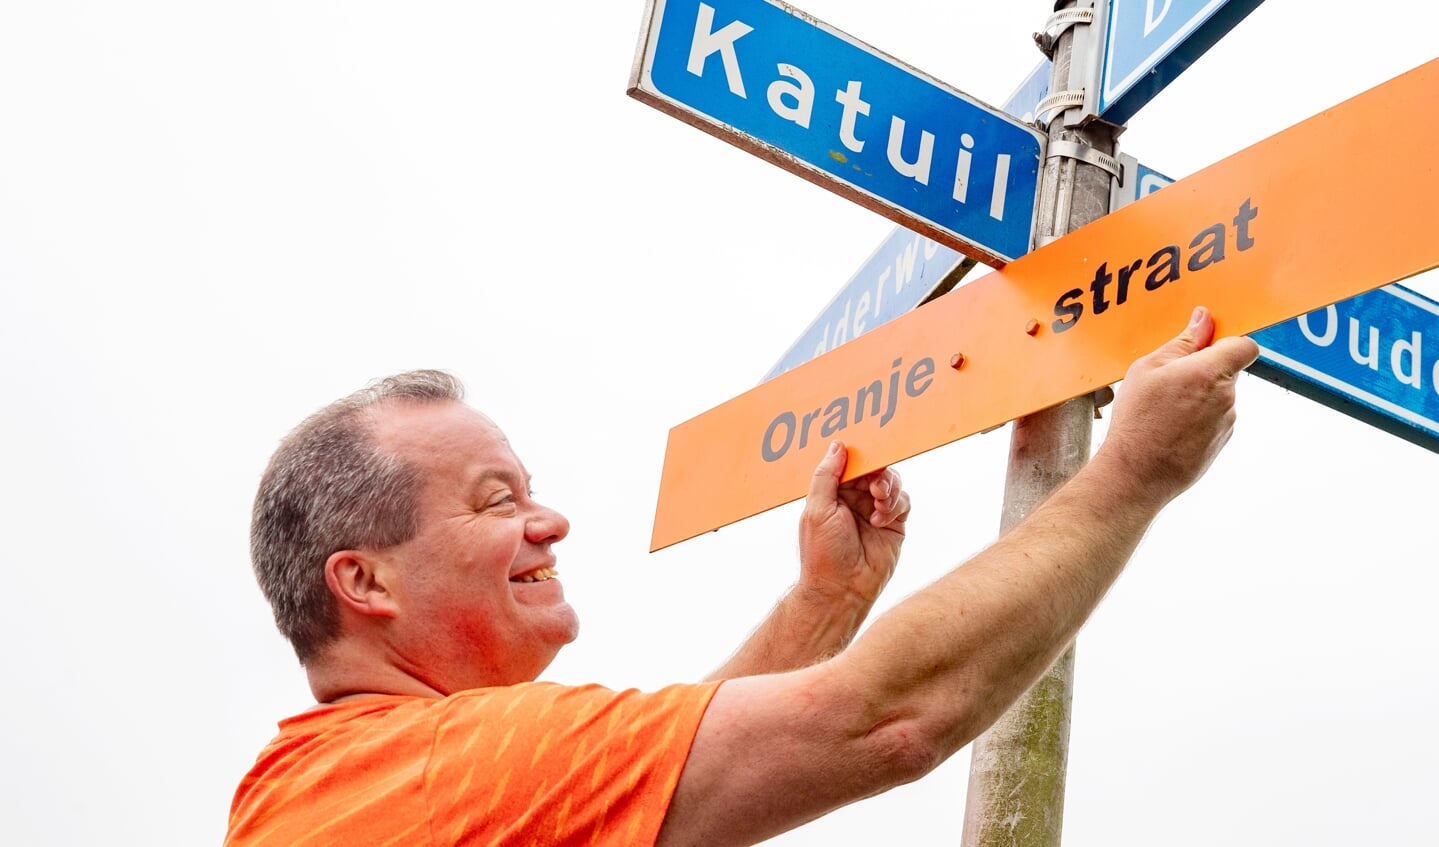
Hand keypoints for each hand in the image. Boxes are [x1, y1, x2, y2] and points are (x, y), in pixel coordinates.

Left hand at [797, 440, 909, 611]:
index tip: (869, 451)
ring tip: (879, 503)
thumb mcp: (817, 509)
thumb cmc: (823, 553)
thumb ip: (826, 475)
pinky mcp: (894, 525)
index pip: (851, 464)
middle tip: (875, 486)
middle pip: (875, 469)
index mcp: (834, 493)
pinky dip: (896, 504)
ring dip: (889, 487)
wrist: (842, 590)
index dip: (860, 456)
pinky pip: (903, 502)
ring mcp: (876, 511)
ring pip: (892, 483)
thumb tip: (838, 445)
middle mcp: (855, 500)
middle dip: (878, 472)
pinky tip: (881, 519)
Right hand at [1096, 306, 1259, 505]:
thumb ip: (1182, 342)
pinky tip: (1170, 428)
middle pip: (1228, 371)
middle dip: (1204, 370)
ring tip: (1165, 410)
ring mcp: (1227, 422)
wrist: (1138, 473)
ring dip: (1199, 396)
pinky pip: (1214, 420)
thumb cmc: (1138, 420)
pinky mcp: (1222, 442)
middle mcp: (1227, 396)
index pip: (1244, 345)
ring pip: (1219, 397)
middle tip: (1169, 382)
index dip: (1228, 342)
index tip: (1207, 346)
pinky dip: (1197, 419)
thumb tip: (1203, 319)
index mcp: (1210, 372)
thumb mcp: (1148, 369)